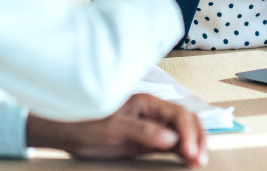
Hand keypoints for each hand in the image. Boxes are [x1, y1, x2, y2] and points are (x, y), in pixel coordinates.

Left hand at [26, 93, 207, 165]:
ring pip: (183, 132)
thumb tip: (170, 139)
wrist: (66, 132)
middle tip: (200, 160)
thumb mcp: (112, 129)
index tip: (190, 152)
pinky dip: (183, 152)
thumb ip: (142, 132)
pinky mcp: (148, 140)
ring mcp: (152, 126)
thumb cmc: (85, 125)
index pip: (178, 114)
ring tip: (199, 163)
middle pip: (186, 120)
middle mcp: (153, 112)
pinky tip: (188, 162)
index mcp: (146, 103)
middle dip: (198, 138)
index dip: (188, 132)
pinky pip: (172, 144)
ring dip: (194, 145)